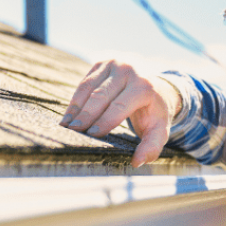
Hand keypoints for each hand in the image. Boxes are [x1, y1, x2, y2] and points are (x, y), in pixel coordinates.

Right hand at [60, 60, 181, 167]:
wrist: (157, 86)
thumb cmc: (155, 112)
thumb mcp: (159, 129)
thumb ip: (151, 147)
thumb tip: (136, 162)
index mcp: (144, 86)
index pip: (120, 106)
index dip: (104, 120)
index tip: (91, 135)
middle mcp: (129, 70)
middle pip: (101, 95)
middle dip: (86, 114)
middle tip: (73, 131)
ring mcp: (114, 64)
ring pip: (89, 87)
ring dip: (76, 107)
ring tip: (66, 125)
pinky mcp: (103, 63)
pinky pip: (85, 82)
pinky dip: (76, 99)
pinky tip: (69, 115)